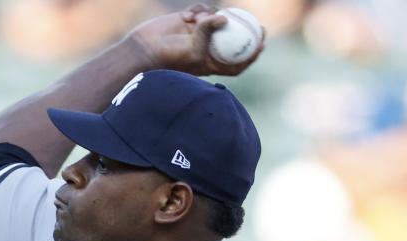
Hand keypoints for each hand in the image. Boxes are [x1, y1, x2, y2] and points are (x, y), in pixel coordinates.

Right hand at [129, 3, 263, 76]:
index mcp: (211, 63)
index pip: (236, 63)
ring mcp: (198, 33)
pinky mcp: (188, 22)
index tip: (261, 44)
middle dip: (245, 29)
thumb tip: (224, 17)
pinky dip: (197, 11)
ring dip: (209, 17)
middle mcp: (206, 48)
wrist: (146, 49)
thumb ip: (208, 31)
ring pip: (216, 19)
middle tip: (256, 22)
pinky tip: (186, 17)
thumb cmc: (168, 57)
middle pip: (231, 38)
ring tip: (196, 21)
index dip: (251, 55)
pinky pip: (201, 10)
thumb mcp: (192, 49)